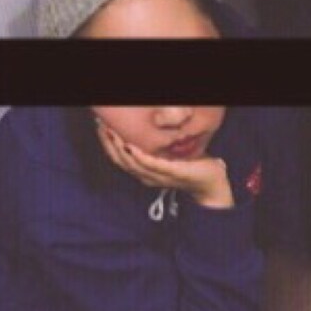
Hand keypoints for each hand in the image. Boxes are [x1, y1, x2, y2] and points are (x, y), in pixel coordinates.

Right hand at [97, 125, 233, 207]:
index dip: (107, 144)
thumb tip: (153, 126)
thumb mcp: (169, 155)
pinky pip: (150, 164)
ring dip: (118, 146)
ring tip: (110, 132)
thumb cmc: (191, 166)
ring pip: (130, 162)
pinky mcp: (169, 173)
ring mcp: (157, 176)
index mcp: (145, 172)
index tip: (101, 127)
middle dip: (108, 142)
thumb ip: (158, 146)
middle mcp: (147, 176)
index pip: (119, 158)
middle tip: (100, 125)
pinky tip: (130, 146)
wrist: (211, 184)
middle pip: (120, 160)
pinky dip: (138, 156)